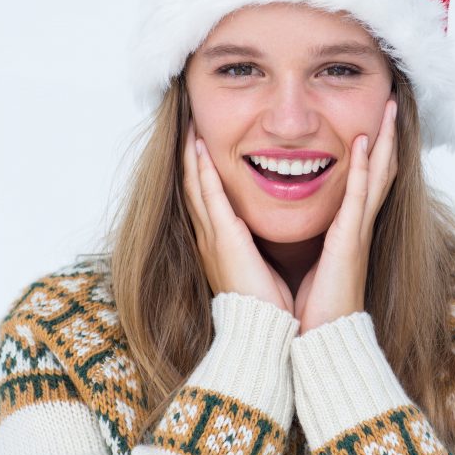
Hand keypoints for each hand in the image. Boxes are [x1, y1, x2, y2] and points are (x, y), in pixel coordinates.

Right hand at [182, 119, 293, 313]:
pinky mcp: (223, 237)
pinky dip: (202, 170)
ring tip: (189, 126)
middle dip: (189, 156)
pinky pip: (209, 195)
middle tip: (188, 125)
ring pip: (194, 185)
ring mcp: (212, 236)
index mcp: (219, 244)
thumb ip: (255, 246)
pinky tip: (198, 147)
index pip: (205, 198)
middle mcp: (209, 237)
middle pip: (192, 186)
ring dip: (191, 154)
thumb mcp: (258, 266)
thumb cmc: (267, 304)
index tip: (201, 144)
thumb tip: (261, 233)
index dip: (200, 170)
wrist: (263, 329)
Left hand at [294, 96, 398, 333]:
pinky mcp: (349, 242)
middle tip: (391, 103)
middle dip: (386, 137)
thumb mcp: (306, 265)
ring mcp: (356, 233)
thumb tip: (291, 226)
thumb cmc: (307, 311)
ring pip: (377, 176)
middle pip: (379, 172)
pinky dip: (364, 169)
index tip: (372, 123)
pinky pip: (359, 197)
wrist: (314, 344)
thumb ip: (306, 242)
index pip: (363, 183)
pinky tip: (365, 143)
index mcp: (346, 233)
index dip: (371, 153)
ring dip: (384, 140)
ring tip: (389, 109)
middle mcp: (357, 228)